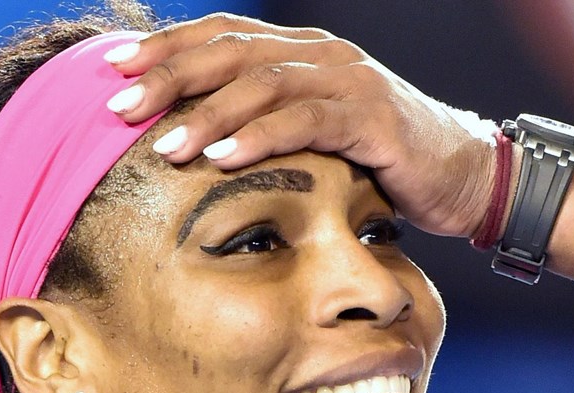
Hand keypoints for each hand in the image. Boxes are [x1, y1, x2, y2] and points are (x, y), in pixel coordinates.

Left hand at [103, 13, 500, 238]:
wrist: (463, 174)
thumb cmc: (380, 164)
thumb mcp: (315, 138)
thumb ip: (268, 128)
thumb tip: (199, 146)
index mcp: (301, 52)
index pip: (221, 37)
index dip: (165, 49)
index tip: (111, 71)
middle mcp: (321, 54)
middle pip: (230, 52)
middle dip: (169, 77)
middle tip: (118, 107)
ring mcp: (348, 80)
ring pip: (261, 85)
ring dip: (206, 114)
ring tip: (163, 144)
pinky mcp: (370, 117)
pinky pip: (304, 121)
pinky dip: (259, 138)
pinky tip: (222, 160)